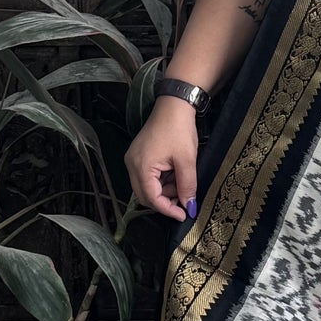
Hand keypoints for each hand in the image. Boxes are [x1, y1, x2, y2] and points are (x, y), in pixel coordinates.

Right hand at [125, 98, 201, 221]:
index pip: (151, 198)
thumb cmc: (179, 130)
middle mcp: (131, 165)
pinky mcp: (138, 156)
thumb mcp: (187, 160)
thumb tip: (188, 207)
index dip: (167, 209)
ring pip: (146, 187)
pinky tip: (174, 173)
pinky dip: (161, 180)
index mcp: (141, 167)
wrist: (174, 106)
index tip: (183, 214)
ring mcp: (133, 160)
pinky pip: (147, 176)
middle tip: (183, 201)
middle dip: (165, 201)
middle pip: (145, 195)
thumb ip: (187, 186)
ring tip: (181, 181)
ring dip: (164, 190)